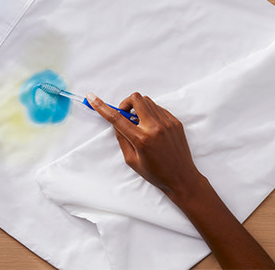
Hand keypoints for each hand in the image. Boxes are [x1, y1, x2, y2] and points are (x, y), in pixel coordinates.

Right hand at [86, 92, 201, 197]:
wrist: (181, 178)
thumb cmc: (156, 173)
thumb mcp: (131, 160)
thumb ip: (122, 138)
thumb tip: (117, 122)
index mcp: (141, 139)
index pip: (117, 118)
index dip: (101, 106)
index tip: (92, 97)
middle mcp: (155, 128)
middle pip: (136, 98)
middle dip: (126, 103)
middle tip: (125, 115)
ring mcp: (167, 123)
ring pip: (147, 101)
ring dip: (139, 108)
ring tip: (140, 123)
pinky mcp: (175, 122)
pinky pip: (158, 108)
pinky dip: (151, 113)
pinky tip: (151, 127)